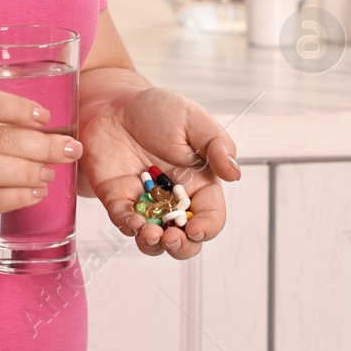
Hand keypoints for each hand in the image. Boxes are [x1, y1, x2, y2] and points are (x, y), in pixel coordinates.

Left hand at [78, 85, 240, 258]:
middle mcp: (173, 201)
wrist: (116, 104)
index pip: (211, 217)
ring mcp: (145, 204)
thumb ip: (217, 145)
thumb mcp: (193, 120)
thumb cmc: (159, 111)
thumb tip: (235, 174)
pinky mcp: (118, 200)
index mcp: (199, 184)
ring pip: (153, 241)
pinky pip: (123, 222)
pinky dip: (128, 227)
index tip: (195, 227)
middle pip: (185, 240)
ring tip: (151, 233)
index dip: (207, 228)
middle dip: (181, 247)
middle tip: (172, 237)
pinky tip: (131, 221)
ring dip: (153, 244)